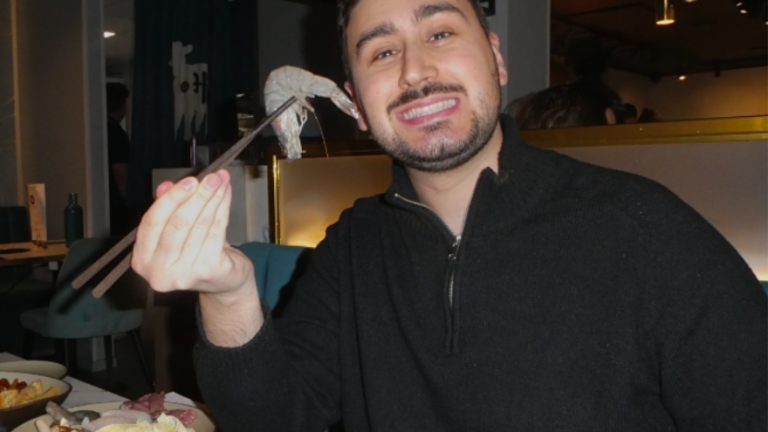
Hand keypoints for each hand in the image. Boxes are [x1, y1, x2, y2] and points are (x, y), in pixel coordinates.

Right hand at [131, 170, 254, 300]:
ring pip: (199, 225)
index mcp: (142, 260)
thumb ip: (168, 210)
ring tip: (221, 181)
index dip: (171, 199)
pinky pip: (216, 232)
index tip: (189, 180)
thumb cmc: (197, 254)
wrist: (224, 283)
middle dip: (196, 196)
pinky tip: (226, 196)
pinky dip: (223, 210)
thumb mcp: (176, 231)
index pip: (151, 222)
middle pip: (177, 224)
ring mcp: (183, 274)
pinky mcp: (207, 271)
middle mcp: (158, 271)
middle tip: (211, 177)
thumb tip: (166, 186)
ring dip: (212, 199)